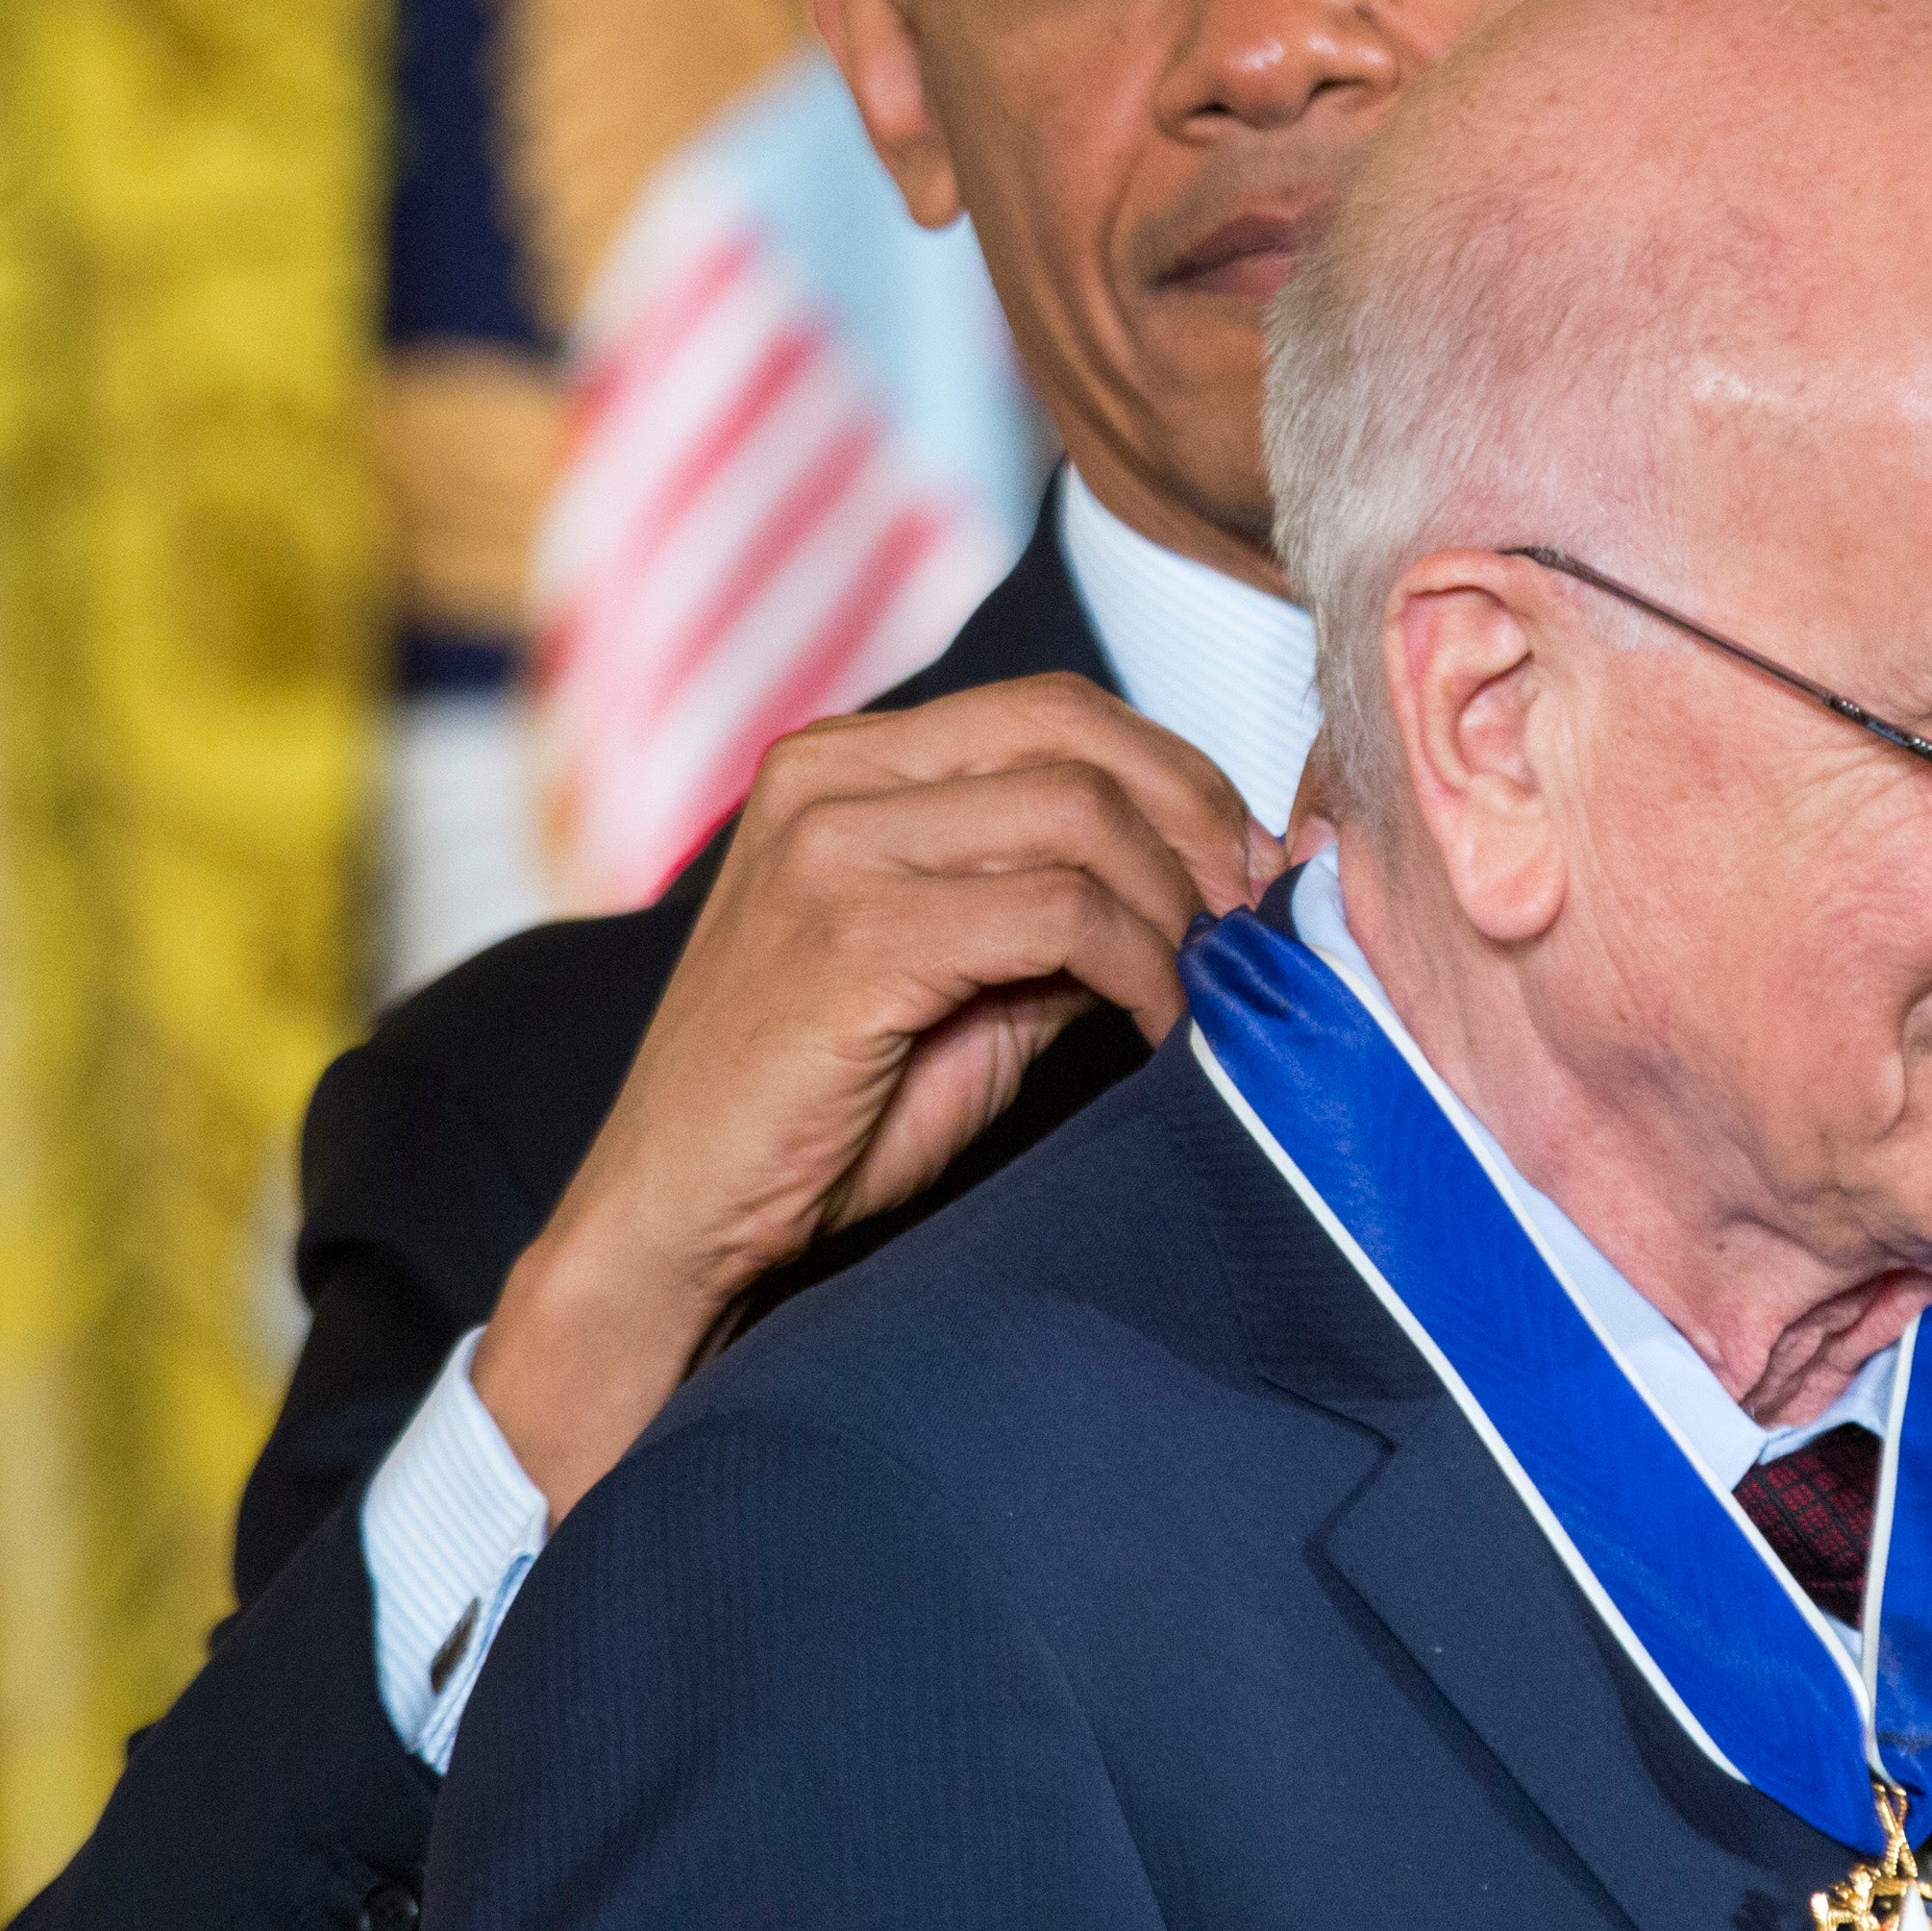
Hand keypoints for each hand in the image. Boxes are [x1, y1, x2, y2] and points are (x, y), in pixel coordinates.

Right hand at [476, 677, 1279, 1514]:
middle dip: (1198, 822)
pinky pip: (1059, 913)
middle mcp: (828, 776)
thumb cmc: (823, 1112)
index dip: (1179, 776)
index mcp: (844, 761)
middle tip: (1254, 918)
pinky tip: (1160, 1027)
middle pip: (1078, 736)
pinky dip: (1141, 966)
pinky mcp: (852, 937)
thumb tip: (1214, 877)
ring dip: (1176, 905)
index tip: (1247, 867)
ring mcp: (831, 848)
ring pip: (1080, 816)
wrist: (677, 1221)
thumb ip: (1059, 905)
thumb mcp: (962, 976)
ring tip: (1206, 986)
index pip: (1056, 709)